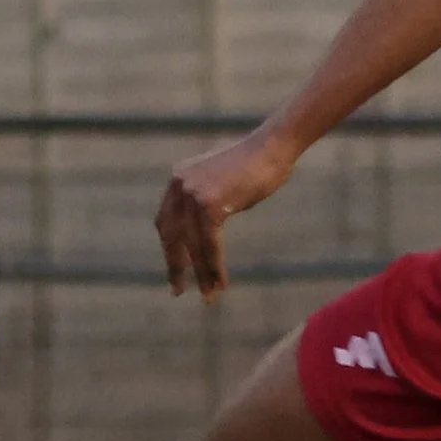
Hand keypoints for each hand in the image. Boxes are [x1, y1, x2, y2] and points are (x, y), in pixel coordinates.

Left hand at [155, 127, 298, 300]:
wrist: (273, 145)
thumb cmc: (256, 162)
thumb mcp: (219, 179)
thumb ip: (205, 198)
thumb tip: (203, 227)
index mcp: (179, 178)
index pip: (166, 221)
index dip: (171, 248)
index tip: (174, 269)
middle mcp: (180, 185)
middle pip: (171, 236)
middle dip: (176, 265)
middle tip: (177, 290)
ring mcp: (193, 194)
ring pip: (193, 245)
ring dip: (201, 273)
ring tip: (208, 294)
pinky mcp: (210, 204)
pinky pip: (209, 245)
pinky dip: (214, 266)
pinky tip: (220, 282)